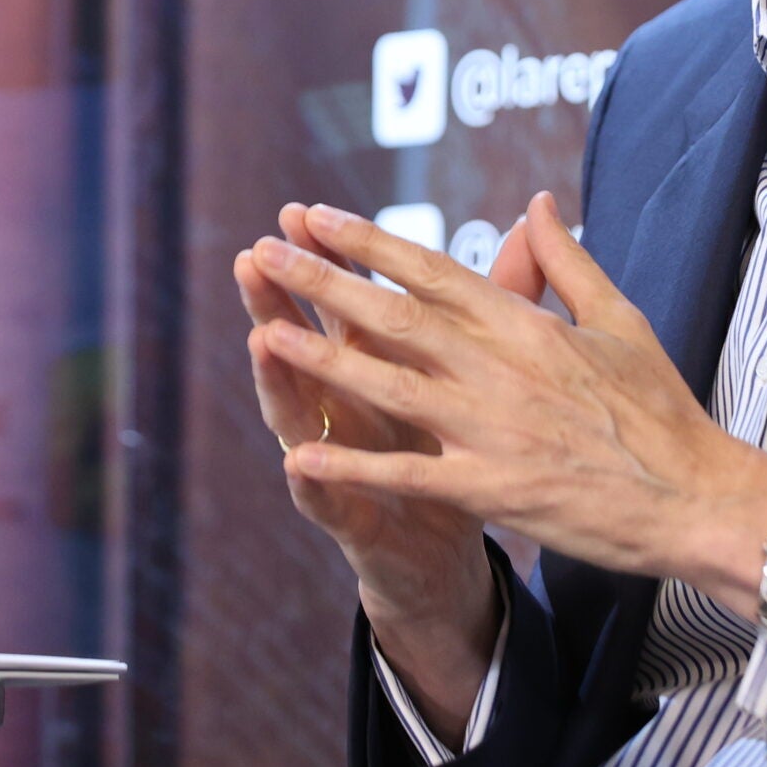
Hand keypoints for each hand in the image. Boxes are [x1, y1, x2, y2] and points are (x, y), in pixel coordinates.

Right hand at [237, 203, 493, 739]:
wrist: (444, 553)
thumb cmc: (447, 450)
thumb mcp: (463, 377)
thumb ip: (482, 308)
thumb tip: (512, 233)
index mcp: (375, 368)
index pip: (342, 304)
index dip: (323, 260)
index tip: (301, 212)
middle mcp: (344, 408)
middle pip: (304, 347)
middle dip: (278, 301)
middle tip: (254, 258)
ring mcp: (340, 464)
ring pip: (299, 416)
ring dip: (278, 379)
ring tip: (260, 340)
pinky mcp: (353, 519)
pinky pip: (329, 499)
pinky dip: (312, 482)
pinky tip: (294, 463)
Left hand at [249, 190, 766, 620]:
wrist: (698, 497)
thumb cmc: (662, 411)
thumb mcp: (620, 319)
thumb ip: (566, 262)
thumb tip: (533, 203)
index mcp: (528, 324)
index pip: (433, 270)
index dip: (369, 243)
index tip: (316, 217)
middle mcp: (502, 366)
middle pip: (396, 315)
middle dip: (324, 281)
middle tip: (264, 251)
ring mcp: (492, 426)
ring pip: (389, 384)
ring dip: (321, 358)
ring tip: (262, 331)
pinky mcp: (493, 486)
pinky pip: (407, 473)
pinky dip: (352, 465)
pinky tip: (300, 455)